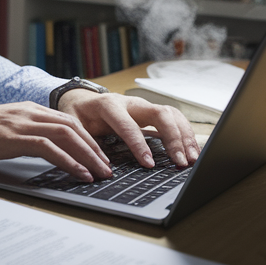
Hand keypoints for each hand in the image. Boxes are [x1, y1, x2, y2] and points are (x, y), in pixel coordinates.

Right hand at [0, 102, 113, 182]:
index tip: (100, 158)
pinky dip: (69, 161)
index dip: (89, 140)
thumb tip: (42, 155)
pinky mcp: (11, 137)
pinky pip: (49, 148)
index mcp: (26, 109)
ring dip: (89, 156)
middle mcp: (27, 112)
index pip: (68, 121)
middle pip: (74, 127)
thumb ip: (21, 137)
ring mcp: (19, 122)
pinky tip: (79, 174)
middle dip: (96, 149)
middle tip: (108, 169)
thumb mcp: (0, 132)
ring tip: (101, 174)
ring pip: (67, 135)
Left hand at [56, 90, 199, 169]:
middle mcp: (131, 103)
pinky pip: (174, 119)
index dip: (139, 144)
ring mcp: (144, 106)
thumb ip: (83, 142)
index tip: (149, 164)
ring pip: (171, 115)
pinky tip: (191, 150)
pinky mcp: (151, 112)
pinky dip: (185, 134)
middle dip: (173, 138)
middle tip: (181, 162)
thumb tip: (97, 166)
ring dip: (185, 136)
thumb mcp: (72, 125)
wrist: (81, 98)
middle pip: (160, 114)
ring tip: (192, 159)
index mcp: (109, 105)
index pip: (128, 125)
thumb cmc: (77, 113)